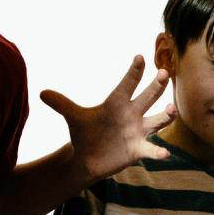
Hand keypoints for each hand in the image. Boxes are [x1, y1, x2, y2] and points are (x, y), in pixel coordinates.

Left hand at [41, 56, 176, 181]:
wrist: (88, 157)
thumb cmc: (85, 132)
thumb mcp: (74, 118)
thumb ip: (62, 105)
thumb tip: (41, 93)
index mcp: (117, 102)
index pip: (127, 84)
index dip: (133, 72)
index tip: (139, 57)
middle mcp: (132, 113)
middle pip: (147, 97)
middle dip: (156, 86)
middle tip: (164, 74)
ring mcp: (138, 131)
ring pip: (157, 120)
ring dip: (166, 115)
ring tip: (171, 110)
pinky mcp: (138, 149)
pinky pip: (151, 149)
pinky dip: (158, 152)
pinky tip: (165, 154)